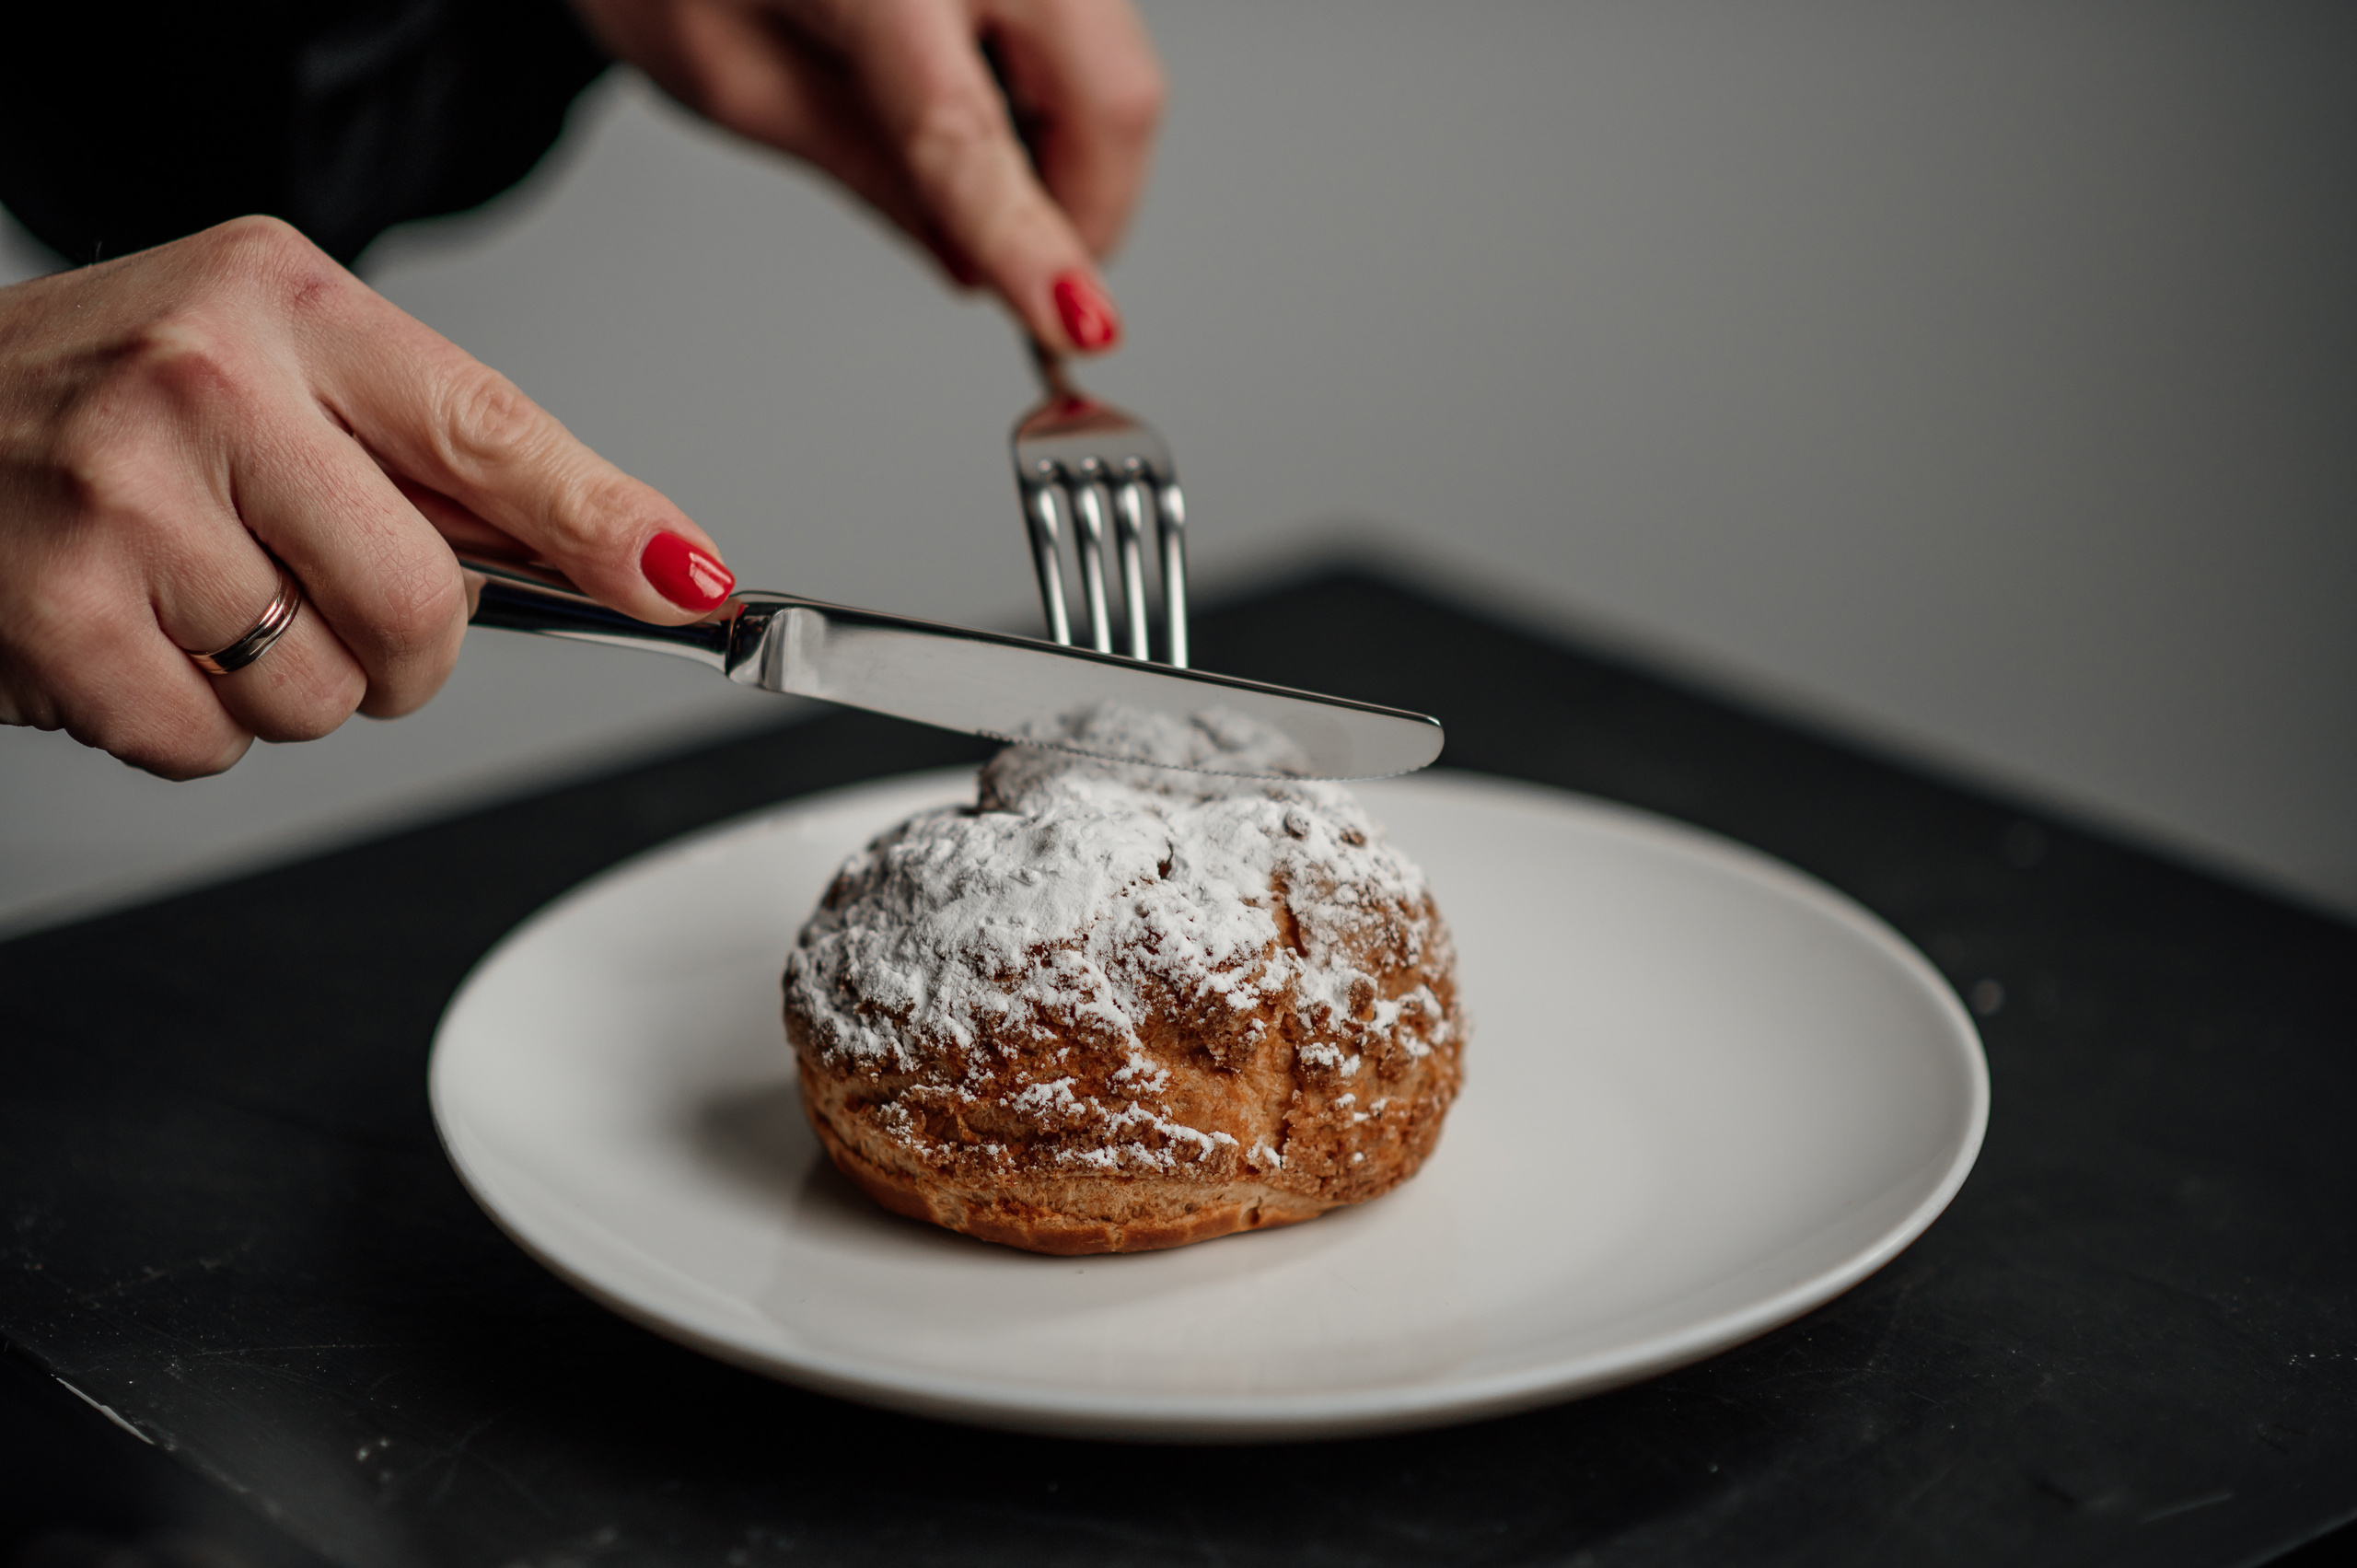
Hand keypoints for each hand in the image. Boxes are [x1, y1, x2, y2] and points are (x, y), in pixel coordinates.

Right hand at [0, 216, 736, 778]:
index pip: (492, 433)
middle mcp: (205, 385)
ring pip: (322, 695)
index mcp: (285, 306)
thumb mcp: (275, 362)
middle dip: (404, 647)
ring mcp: (122, 502)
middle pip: (426, 606)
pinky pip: (212, 744)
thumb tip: (636, 559)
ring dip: (286, 685)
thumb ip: (438, 455)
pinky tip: (132, 633)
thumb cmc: (109, 393)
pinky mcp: (59, 619)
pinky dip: (189, 721)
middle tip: (325, 598)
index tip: (688, 583)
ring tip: (197, 594)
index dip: (607, 527)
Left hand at [568, 0, 1163, 353]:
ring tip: (972, 162)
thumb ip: (868, 170)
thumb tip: (975, 264)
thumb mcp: (738, 76)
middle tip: (1017, 267)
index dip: (1031, 244)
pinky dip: (1066, 106)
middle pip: (1115, 99)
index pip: (971, 134)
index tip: (1075, 327)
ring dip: (1077, 159)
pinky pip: (1103, 45)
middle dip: (1086, 210)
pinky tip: (988, 104)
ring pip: (1125, 78)